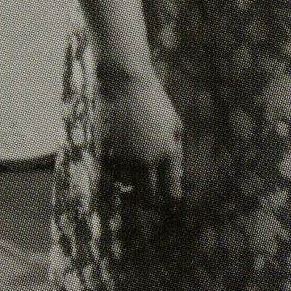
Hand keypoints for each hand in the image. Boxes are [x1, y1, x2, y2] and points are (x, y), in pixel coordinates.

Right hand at [94, 63, 183, 204]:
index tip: (170, 202)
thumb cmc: (157, 103)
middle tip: (151, 203)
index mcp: (169, 153)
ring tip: (135, 189)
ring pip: (129, 186)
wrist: (130, 87)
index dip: (171, 199)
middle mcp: (149, 160)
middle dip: (150, 203)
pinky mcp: (114, 150)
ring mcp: (129, 156)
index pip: (171, 188)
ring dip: (133, 189)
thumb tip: (174, 169)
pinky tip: (123, 173)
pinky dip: (119, 176)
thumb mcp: (176, 125)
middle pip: (148, 195)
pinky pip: (116, 173)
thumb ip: (175, 149)